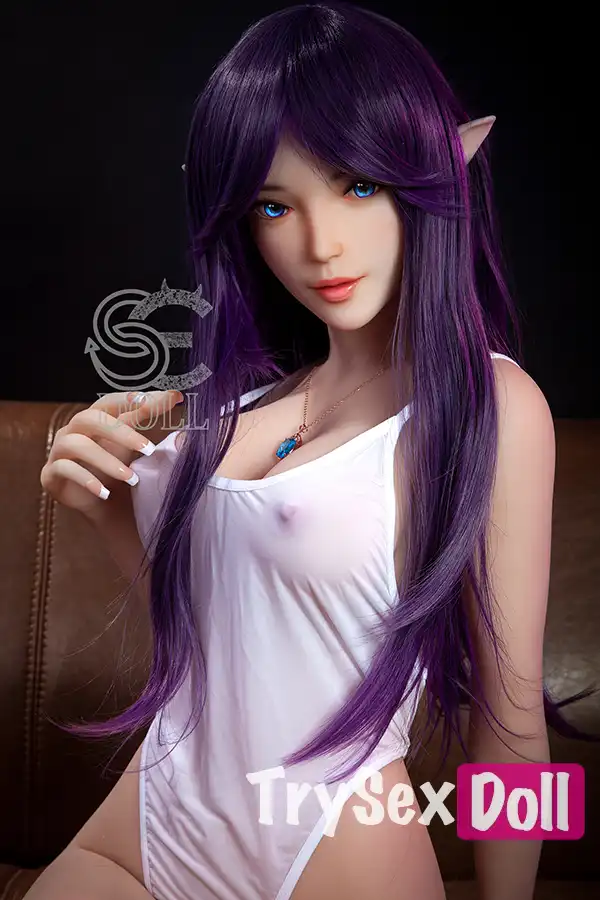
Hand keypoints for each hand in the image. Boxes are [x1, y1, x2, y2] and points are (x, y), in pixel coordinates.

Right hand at [40, 390, 183, 520]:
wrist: (104, 504)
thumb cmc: (119, 466)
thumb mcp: (134, 444)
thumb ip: (147, 420)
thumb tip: (175, 396)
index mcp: (95, 417)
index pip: (111, 400)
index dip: (133, 399)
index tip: (164, 399)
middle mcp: (74, 429)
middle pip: (91, 418)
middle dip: (121, 432)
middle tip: (149, 449)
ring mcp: (59, 450)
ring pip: (77, 445)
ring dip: (107, 461)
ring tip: (132, 478)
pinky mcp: (50, 473)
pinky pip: (65, 470)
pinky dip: (87, 480)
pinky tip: (105, 493)